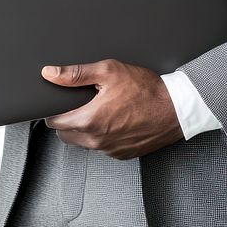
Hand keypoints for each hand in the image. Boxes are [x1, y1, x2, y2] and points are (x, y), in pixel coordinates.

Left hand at [41, 58, 184, 158]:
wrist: (175, 109)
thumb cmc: (146, 90)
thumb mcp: (109, 71)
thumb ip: (76, 73)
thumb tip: (51, 74)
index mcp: (89, 120)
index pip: (54, 122)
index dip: (55, 109)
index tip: (62, 102)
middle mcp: (96, 140)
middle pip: (65, 135)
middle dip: (67, 120)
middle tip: (81, 104)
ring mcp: (109, 150)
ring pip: (83, 143)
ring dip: (84, 130)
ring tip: (100, 110)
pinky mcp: (122, 154)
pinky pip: (102, 147)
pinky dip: (102, 136)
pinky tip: (115, 120)